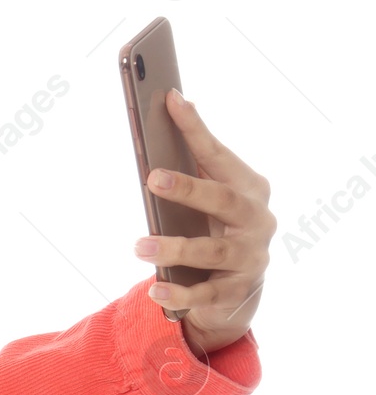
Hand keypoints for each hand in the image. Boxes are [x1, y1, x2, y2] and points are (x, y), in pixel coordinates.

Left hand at [132, 89, 273, 353]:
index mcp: (249, 189)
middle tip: (152, 178)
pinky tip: (154, 288)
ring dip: (174, 246)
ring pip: (212, 250)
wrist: (236, 293)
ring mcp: (250, 258)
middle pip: (224, 200)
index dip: (196, 129)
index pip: (220, 155)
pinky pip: (204, 293)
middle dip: (189, 187)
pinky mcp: (234, 293)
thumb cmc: (214, 233)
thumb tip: (171, 109)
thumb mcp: (208, 203)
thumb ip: (194, 169)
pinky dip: (179, 291)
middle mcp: (257, 220)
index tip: (171, 101)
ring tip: (138, 245)